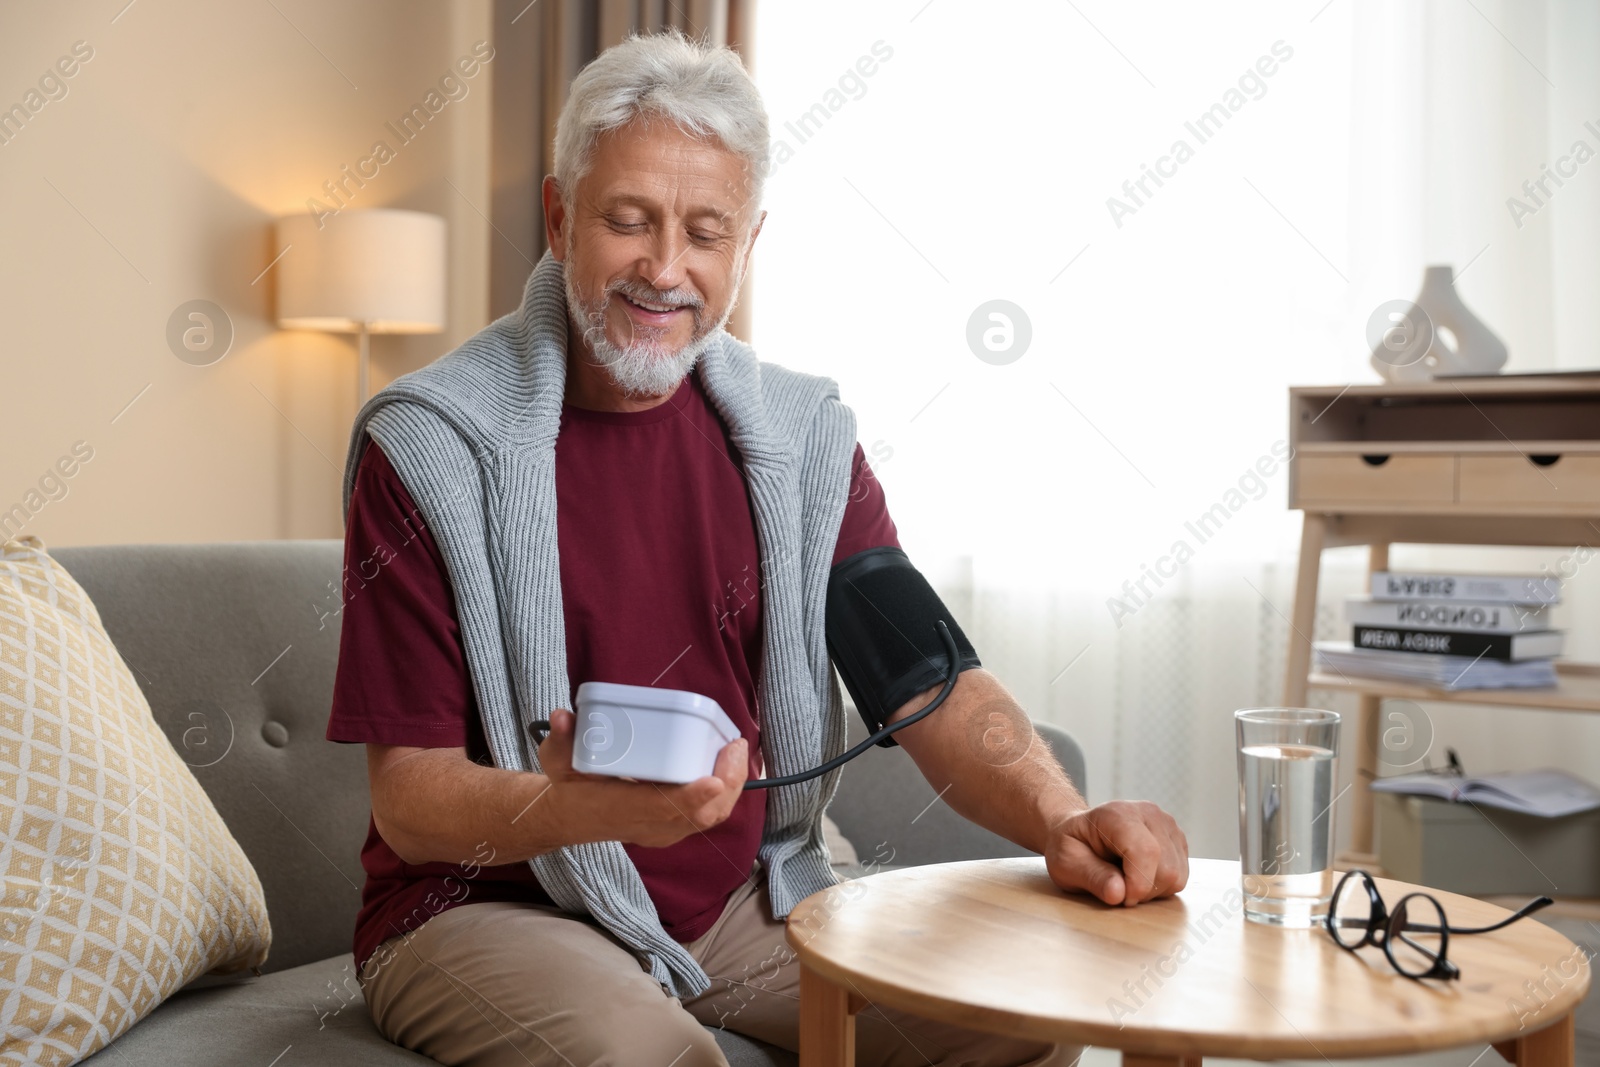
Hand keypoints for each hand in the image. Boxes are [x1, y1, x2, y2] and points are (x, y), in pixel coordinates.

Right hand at [536, 707, 749, 847]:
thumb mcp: (558, 761)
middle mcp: (647, 826)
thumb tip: (562, 717)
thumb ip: (560, 739)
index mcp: (620, 811)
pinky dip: (726, 792)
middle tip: (735, 746)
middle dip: (726, 783)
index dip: (690, 797)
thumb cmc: (570, 786)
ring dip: (731, 787)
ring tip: (738, 751)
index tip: (714, 780)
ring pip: (708, 817)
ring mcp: (663, 831)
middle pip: (698, 815)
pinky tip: (732, 764)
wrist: (571, 818)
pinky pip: (708, 815)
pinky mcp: (673, 827)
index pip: (660, 809)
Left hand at [1044, 800, 1188, 905]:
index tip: (1120, 898)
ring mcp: (1167, 825)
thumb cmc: (1071, 846)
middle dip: (1143, 891)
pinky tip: (1140, 875)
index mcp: (1118, 814)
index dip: (1137, 885)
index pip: (1146, 852)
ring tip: (1127, 880)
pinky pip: (1181, 875)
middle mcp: (1149, 814)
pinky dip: (1162, 885)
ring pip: (1177, 875)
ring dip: (1153, 890)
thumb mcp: (1066, 863)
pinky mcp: (1177, 840)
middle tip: (1117, 888)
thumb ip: (1092, 877)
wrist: (1082, 833)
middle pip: (1166, 869)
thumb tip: (1119, 893)